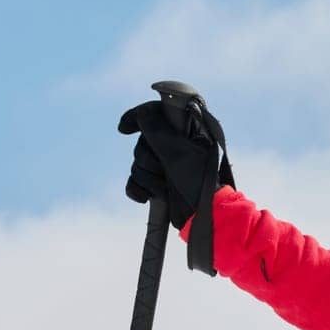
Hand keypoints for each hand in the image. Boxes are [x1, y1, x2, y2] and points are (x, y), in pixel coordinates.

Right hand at [117, 100, 230, 230]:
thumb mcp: (179, 153)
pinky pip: (135, 181)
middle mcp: (175, 146)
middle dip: (149, 160)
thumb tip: (142, 114)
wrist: (206, 216)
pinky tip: (145, 197)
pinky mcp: (160, 183)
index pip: (156, 113)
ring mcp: (167, 165)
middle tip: (165, 171)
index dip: (136, 117)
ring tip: (164, 187)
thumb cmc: (199, 183)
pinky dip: (137, 189)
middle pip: (142, 142)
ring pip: (138, 163)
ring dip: (148, 178)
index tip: (124, 129)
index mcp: (186, 132)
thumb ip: (158, 131)